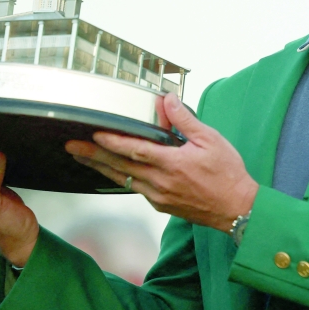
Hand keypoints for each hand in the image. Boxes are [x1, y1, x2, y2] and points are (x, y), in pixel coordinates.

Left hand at [66, 91, 258, 232]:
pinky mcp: (161, 205)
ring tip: (82, 157)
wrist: (237, 210)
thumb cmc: (227, 174)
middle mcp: (161, 182)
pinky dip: (119, 179)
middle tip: (71, 146)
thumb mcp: (211, 140)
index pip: (134, 150)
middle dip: (93, 155)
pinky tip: (111, 172)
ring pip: (123, 180)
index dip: (111, 141)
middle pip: (120, 167)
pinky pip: (135, 190)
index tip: (93, 133)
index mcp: (172, 164)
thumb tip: (168, 100)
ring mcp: (159, 196)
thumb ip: (186, 120)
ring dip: (101, 168)